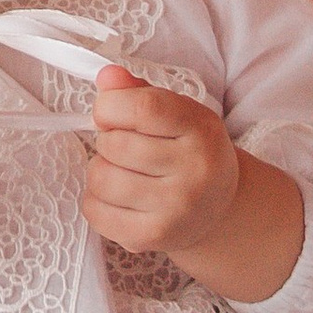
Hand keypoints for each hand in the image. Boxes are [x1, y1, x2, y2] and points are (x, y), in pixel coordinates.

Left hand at [83, 66, 306, 303]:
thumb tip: (107, 76)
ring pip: (101, 178)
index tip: (111, 112)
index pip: (142, 108)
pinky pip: (95, 211)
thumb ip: (138, 91)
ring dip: (101, 170)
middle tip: (126, 148)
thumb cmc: (186, 151)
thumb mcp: (175, 113)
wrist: (217, 208)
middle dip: (107, 140)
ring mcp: (177, 208)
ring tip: (123, 171)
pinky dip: (96, 200)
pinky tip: (119, 197)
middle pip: (115, 145)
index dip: (111, 106)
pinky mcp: (154, 237)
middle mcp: (195, 171)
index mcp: (201, 130)